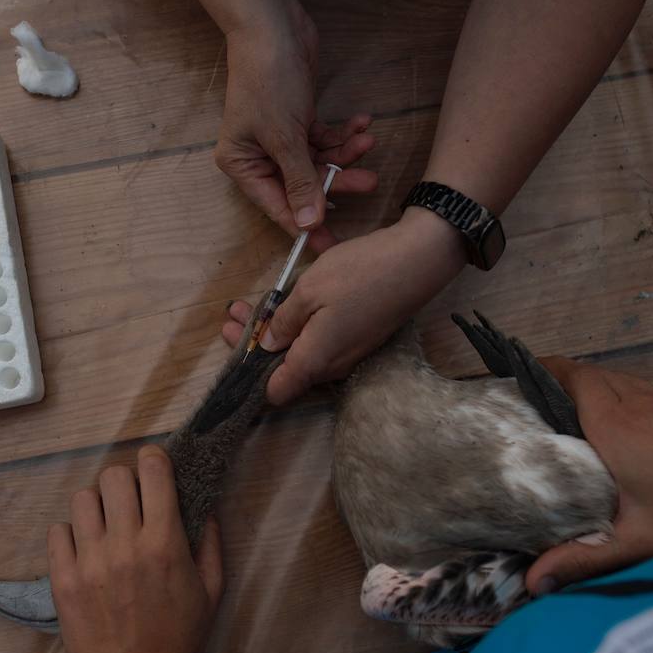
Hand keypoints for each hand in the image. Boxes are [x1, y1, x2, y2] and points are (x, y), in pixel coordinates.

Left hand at [48, 446, 223, 652]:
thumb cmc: (179, 639)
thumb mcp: (211, 592)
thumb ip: (210, 544)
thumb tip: (206, 506)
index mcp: (164, 544)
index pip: (152, 472)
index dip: (154, 460)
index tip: (154, 467)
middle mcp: (125, 546)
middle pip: (114, 476)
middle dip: (125, 481)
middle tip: (130, 501)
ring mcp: (89, 562)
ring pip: (82, 498)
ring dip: (97, 505)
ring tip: (104, 525)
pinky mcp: (62, 580)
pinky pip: (57, 531)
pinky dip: (71, 534)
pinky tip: (85, 550)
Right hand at [219, 20, 377, 248]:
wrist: (273, 27)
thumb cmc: (268, 80)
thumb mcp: (285, 137)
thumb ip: (300, 182)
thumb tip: (309, 224)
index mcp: (242, 164)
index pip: (278, 206)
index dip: (307, 224)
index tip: (334, 245)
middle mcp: (258, 156)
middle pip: (302, 184)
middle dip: (336, 181)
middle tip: (368, 184)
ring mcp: (280, 138)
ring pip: (318, 162)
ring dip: (345, 155)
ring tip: (368, 146)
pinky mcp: (298, 120)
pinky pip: (324, 140)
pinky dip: (343, 135)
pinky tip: (361, 125)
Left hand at [222, 207, 466, 403]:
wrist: (420, 260)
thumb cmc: (361, 273)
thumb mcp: (310, 289)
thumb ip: (284, 322)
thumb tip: (267, 345)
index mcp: (316, 361)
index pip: (276, 392)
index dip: (249, 374)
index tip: (233, 344)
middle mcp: (334, 367)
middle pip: (286, 369)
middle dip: (255, 344)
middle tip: (232, 316)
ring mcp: (351, 354)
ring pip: (304, 352)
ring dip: (276, 331)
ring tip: (251, 304)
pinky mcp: (362, 338)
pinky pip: (323, 341)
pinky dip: (301, 325)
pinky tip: (288, 302)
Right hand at [525, 360, 652, 594]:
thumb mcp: (639, 540)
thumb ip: (582, 558)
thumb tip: (533, 584)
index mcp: (615, 423)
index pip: (569, 374)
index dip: (541, 370)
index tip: (516, 380)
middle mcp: (641, 401)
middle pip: (592, 375)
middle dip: (561, 384)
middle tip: (537, 410)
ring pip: (622, 382)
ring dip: (596, 392)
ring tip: (576, 423)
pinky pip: (648, 393)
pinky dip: (627, 402)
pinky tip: (631, 437)